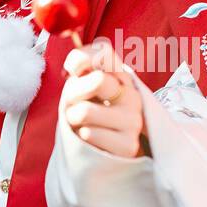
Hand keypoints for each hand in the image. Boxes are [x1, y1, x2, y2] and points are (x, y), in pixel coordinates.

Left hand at [61, 40, 148, 158]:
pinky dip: (81, 137)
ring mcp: (133, 121)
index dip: (81, 59)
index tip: (72, 70)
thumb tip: (76, 65)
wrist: (96, 153)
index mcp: (121, 78)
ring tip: (82, 125)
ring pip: (86, 111)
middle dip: (74, 95)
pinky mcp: (128, 145)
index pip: (104, 53)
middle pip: (98, 81)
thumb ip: (82, 69)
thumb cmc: (86, 117)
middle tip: (74, 106)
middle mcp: (132, 96)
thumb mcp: (81, 88)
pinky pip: (89, 133)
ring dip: (75, 120)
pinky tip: (90, 141)